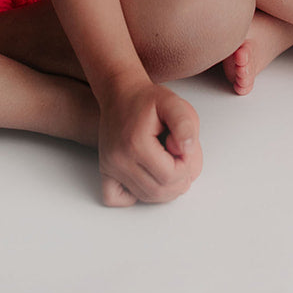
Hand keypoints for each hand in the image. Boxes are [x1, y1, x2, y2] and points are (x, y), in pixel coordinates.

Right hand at [97, 80, 201, 207]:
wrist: (121, 93)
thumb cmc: (148, 100)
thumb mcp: (175, 103)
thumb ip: (186, 126)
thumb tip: (186, 151)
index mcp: (136, 143)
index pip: (170, 176)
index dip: (187, 166)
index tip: (186, 149)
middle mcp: (118, 159)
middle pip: (159, 191)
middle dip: (179, 179)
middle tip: (181, 158)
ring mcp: (109, 166)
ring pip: (145, 197)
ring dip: (164, 187)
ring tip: (169, 163)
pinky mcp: (104, 170)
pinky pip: (117, 198)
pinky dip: (135, 195)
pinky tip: (148, 176)